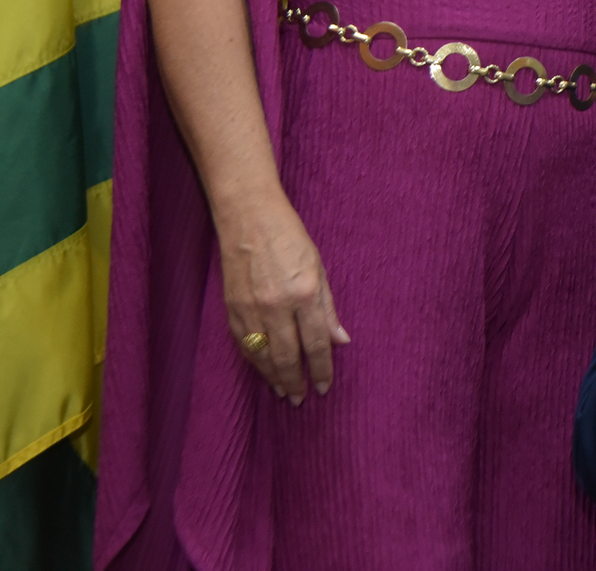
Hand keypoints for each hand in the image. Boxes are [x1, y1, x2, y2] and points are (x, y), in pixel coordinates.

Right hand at [217, 196, 348, 403]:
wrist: (249, 219)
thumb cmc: (290, 238)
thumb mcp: (319, 268)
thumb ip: (328, 309)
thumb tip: (340, 341)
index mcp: (304, 294)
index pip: (315, 344)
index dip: (320, 369)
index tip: (323, 387)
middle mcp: (276, 306)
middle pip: (287, 356)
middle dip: (295, 381)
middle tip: (300, 399)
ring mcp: (251, 309)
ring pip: (262, 355)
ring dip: (273, 377)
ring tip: (282, 391)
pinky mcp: (231, 309)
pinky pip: (244, 344)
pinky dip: (254, 361)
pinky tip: (262, 370)